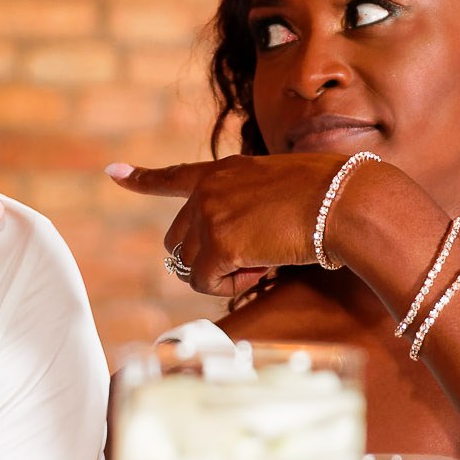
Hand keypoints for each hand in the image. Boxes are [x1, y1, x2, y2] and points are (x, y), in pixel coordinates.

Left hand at [107, 154, 356, 297]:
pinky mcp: (218, 242)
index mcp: (226, 171)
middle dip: (205, 260)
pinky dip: (231, 288)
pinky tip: (262, 269)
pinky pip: (206, 283)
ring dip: (221, 276)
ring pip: (189, 266)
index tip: (113, 173)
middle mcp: (209, 189)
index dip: (143, 179)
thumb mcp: (284, 193)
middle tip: (250, 262)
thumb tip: (241, 250)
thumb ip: (253, 210)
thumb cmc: (332, 200)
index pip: (176, 176)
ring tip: (261, 264)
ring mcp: (210, 214)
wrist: (345, 201)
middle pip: (177, 241)